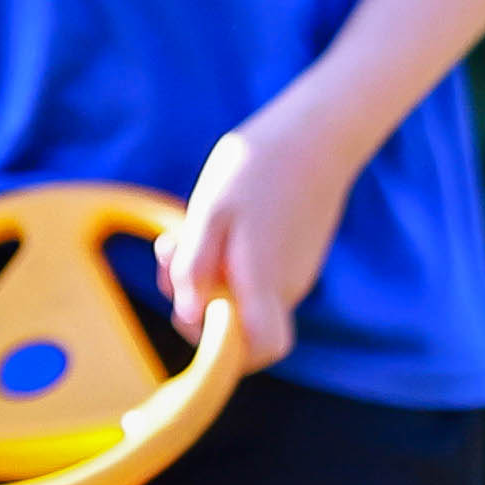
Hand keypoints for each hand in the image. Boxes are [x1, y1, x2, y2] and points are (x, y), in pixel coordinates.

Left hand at [158, 108, 345, 375]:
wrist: (314, 133)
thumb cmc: (255, 169)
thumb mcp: (209, 213)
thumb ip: (196, 268)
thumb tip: (186, 317)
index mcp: (265, 282)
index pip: (261, 350)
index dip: (225, 351)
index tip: (192, 313)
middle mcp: (286, 287)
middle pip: (237, 323)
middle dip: (193, 299)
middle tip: (170, 250)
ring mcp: (295, 272)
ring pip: (241, 296)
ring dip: (204, 274)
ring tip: (184, 228)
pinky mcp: (295, 255)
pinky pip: (253, 275)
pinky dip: (225, 260)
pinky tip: (210, 223)